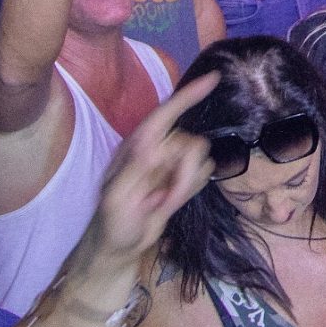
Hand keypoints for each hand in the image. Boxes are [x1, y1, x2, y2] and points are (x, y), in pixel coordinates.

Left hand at [74, 70, 218, 266]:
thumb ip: (135, 170)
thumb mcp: (117, 198)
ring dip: (188, 183)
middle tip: (169, 198)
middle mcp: (156, 150)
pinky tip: (172, 202)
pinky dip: (193, 187)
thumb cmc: (112, 224)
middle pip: (191, 143)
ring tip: (165, 202)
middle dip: (186, 172)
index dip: (188, 96)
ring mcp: (170, 165)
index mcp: (137, 147)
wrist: (121, 247)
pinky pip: (204, 172)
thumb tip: (154, 144)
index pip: (165, 114)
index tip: (213, 79)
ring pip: (201, 157)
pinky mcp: (182, 179)